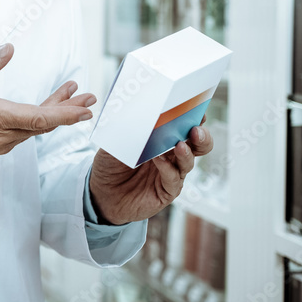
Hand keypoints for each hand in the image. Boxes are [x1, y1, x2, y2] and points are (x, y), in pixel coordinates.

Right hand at [0, 43, 95, 156]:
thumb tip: (9, 49)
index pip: (40, 118)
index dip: (66, 114)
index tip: (85, 109)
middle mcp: (2, 135)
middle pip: (44, 124)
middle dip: (68, 110)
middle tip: (88, 99)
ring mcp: (0, 143)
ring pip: (34, 129)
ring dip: (53, 113)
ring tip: (68, 95)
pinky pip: (23, 133)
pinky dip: (37, 120)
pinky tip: (42, 109)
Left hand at [88, 116, 213, 224]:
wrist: (101, 193)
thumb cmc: (110, 164)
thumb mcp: (115, 142)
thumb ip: (128, 130)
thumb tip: (135, 113)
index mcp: (162, 139)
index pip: (183, 126)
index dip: (193, 117)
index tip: (196, 109)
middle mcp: (171, 156)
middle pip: (197, 145)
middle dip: (201, 136)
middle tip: (196, 130)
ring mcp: (171, 174)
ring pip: (188, 162)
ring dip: (186, 152)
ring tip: (179, 145)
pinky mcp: (166, 191)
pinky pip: (173, 179)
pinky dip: (168, 169)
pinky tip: (160, 160)